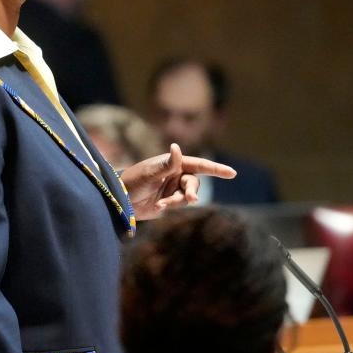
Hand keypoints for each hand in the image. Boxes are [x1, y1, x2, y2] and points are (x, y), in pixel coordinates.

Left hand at [119, 143, 235, 220]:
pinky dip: (171, 205)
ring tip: (162, 203)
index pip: (199, 164)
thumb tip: (177, 147)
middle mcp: (175, 174)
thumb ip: (167, 163)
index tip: (232, 173)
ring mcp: (172, 188)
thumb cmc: (133, 181)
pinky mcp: (168, 201)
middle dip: (192, 190)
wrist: (120, 200)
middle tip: (190, 198)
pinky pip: (178, 204)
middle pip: (194, 183)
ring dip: (178, 200)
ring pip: (187, 195)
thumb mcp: (150, 172)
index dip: (216, 168)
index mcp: (173, 163)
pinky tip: (158, 205)